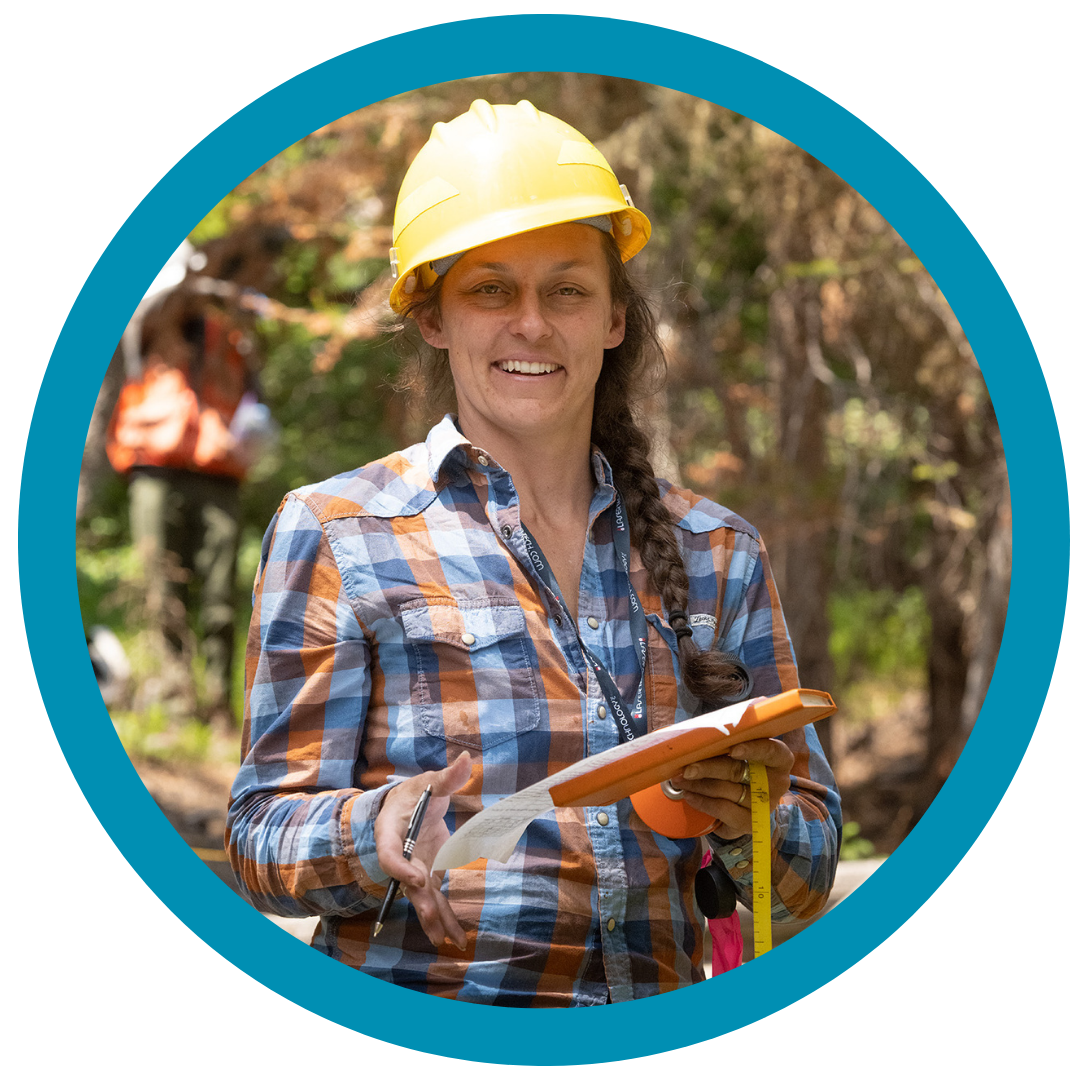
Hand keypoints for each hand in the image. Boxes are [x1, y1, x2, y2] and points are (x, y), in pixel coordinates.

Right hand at [373, 751, 472, 949]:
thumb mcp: (429, 781)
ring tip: (446, 940)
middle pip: (407, 883)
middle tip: (430, 914)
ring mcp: (414, 870)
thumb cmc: (414, 793)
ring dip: (434, 919)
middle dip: (419, 901)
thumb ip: (448, 777)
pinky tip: (457, 937)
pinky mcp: (428, 876)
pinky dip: (445, 917)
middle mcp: (401, 857)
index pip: (391, 855)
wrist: (407, 806)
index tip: (420, 877)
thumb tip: (467, 760)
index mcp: (391, 833)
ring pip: (422, 899)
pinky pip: (435, 900)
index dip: (402, 868)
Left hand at [673, 738, 793, 840]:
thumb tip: (693, 738)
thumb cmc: (740, 769)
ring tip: (680, 780)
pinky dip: (702, 802)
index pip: (771, 751)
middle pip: (737, 770)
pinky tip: (689, 796)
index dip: (753, 749)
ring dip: (698, 785)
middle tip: (686, 767)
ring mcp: (765, 805)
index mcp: (779, 759)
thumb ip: (726, 745)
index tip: (732, 749)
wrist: (746, 805)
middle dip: (707, 767)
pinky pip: (723, 810)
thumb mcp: (739, 754)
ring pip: (725, 790)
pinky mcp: (750, 822)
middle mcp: (776, 782)